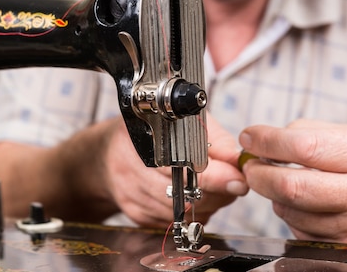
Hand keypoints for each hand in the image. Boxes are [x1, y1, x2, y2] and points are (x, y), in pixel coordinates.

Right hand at [103, 113, 247, 227]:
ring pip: (183, 213)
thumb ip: (214, 140)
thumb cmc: (151, 133)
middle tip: (230, 182)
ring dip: (204, 204)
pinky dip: (189, 213)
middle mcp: (132, 170)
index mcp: (142, 140)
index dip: (213, 177)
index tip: (237, 181)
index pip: (182, 166)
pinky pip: (174, 223)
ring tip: (207, 187)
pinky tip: (187, 196)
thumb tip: (238, 160)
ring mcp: (132, 196)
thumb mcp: (182, 123)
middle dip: (215, 192)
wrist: (108, 154)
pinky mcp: (136, 215)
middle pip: (185, 195)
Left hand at [239, 119, 346, 252]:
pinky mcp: (341, 252)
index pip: (306, 147)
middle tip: (250, 164)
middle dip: (259, 173)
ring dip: (272, 194)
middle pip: (291, 186)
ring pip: (289, 211)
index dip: (268, 141)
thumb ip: (310, 132)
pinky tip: (300, 204)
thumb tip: (263, 139)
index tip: (249, 137)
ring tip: (279, 181)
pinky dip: (288, 214)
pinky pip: (296, 231)